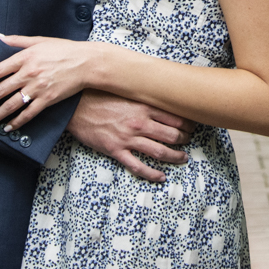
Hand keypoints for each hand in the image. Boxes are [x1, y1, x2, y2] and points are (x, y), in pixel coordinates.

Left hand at [0, 34, 96, 130]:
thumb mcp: (39, 40)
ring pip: (11, 105)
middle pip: (0, 91)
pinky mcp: (48, 100)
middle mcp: (29, 74)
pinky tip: (7, 128)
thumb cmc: (63, 49)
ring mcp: (38, 88)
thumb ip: (16, 40)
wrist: (86, 62)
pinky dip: (16, 122)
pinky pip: (28, 114)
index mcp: (24, 58)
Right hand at [68, 91, 195, 182]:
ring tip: (183, 159)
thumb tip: (162, 93)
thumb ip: (143, 95)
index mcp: (143, 107)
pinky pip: (138, 167)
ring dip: (175, 157)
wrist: (75, 107)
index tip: (193, 126)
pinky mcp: (116, 150)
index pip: (175, 117)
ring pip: (159, 152)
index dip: (188, 124)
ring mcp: (128, 138)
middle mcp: (139, 123)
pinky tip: (161, 177)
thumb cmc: (100, 96)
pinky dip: (152, 174)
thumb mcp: (125, 91)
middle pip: (172, 135)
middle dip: (185, 140)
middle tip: (189, 142)